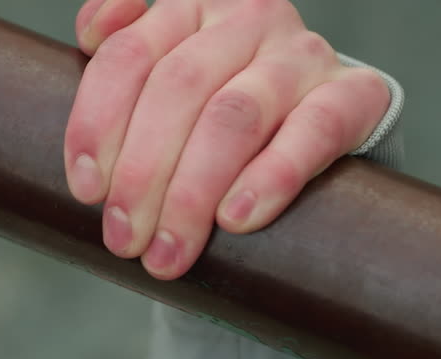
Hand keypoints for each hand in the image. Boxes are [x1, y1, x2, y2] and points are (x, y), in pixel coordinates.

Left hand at [66, 0, 390, 279]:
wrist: (314, 136)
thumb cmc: (214, 122)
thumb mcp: (163, 90)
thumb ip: (123, 73)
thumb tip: (87, 60)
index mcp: (189, 6)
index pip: (127, 56)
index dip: (97, 124)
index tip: (85, 191)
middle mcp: (247, 17)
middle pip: (177, 88)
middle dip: (141, 174)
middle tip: (123, 239)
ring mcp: (302, 53)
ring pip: (234, 115)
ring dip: (192, 192)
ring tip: (168, 252)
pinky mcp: (355, 94)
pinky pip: (312, 132)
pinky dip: (271, 178)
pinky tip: (237, 219)